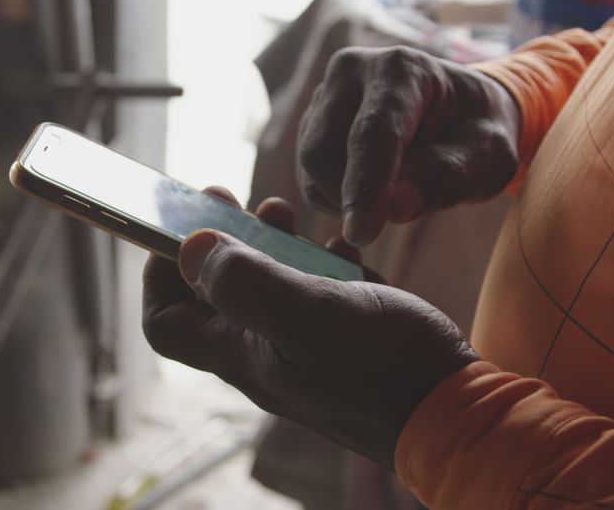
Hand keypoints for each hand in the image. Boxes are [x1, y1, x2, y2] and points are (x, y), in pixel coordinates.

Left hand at [142, 188, 478, 469]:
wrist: (455, 413)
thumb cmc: (384, 369)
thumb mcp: (311, 314)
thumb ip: (246, 282)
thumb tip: (190, 248)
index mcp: (242, 353)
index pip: (166, 324)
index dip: (158, 277)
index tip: (178, 231)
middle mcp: (264, 354)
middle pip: (215, 295)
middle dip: (218, 243)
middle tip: (232, 199)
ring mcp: (305, 348)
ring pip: (267, 288)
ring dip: (268, 244)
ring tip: (284, 211)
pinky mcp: (345, 340)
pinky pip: (315, 294)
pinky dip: (318, 261)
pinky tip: (339, 244)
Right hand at [298, 46, 520, 245]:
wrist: (460, 111)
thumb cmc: (478, 132)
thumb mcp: (488, 156)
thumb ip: (448, 176)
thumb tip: (396, 208)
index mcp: (402, 69)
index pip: (372, 132)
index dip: (365, 186)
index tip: (362, 233)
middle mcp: (351, 71)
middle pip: (324, 151)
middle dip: (354, 197)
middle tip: (405, 208)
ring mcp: (325, 95)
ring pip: (311, 168)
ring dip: (347, 199)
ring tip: (397, 189)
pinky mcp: (311, 122)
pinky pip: (309, 177)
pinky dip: (337, 197)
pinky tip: (373, 188)